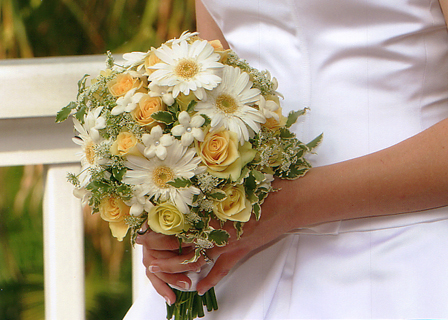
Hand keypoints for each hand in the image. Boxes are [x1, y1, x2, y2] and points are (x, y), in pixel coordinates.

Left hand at [138, 178, 297, 299]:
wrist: (288, 201)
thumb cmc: (262, 185)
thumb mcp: (232, 181)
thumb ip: (209, 184)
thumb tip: (188, 177)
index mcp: (209, 212)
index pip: (174, 226)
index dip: (155, 232)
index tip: (141, 232)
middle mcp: (215, 231)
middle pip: (180, 247)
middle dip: (161, 252)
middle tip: (146, 255)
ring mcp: (227, 244)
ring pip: (196, 261)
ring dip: (178, 269)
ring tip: (163, 273)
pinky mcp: (240, 251)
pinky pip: (222, 270)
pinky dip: (210, 280)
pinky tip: (199, 288)